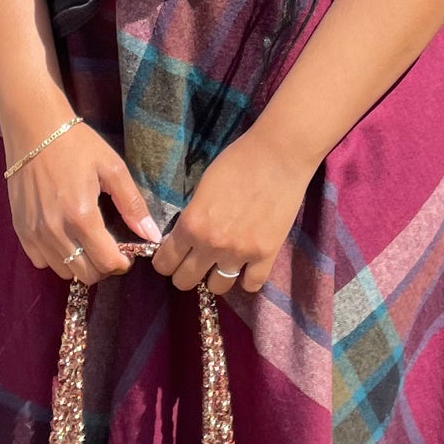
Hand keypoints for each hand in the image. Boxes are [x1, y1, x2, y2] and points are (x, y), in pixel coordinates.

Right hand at [8, 119, 159, 282]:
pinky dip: (55, 257)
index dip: (122, 263)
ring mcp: (34, 231)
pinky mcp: (20, 228)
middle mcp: (55, 230)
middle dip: (103, 266)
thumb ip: (133, 205)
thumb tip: (152, 235)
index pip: (106, 262)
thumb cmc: (76, 145)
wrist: (33, 129)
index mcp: (81, 216)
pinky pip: (40, 260)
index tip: (127, 254)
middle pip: (85, 274)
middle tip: (109, 248)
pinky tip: (64, 237)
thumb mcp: (112, 169)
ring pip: (62, 271)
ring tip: (87, 242)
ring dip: (79, 263)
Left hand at [154, 126, 310, 294]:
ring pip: (217, 288)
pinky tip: (246, 266)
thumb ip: (192, 218)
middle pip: (185, 281)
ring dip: (216, 276)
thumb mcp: (202, 188)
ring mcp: (240, 253)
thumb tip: (184, 239)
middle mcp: (212, 244)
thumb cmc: (237, 161)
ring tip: (222, 263)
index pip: (165, 262)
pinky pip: (251, 285)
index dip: (165, 262)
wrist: (279, 155)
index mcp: (192, 224)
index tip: (172, 257)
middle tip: (195, 261)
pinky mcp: (267, 255)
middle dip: (186, 272)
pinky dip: (246, 278)